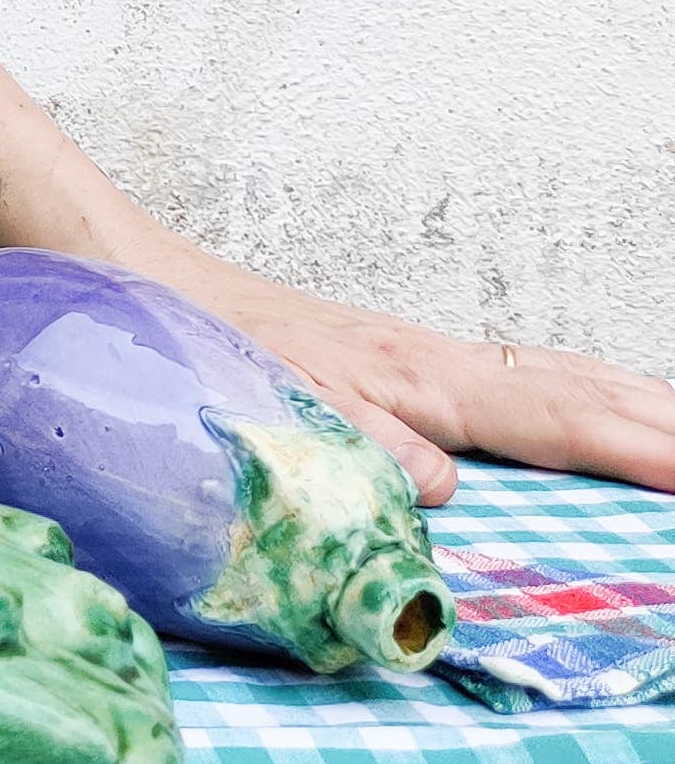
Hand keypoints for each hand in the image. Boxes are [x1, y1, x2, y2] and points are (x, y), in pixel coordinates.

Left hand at [175, 258, 674, 504]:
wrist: (139, 275)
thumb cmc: (204, 344)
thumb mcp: (280, 410)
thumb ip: (364, 450)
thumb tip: (447, 488)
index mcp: (419, 379)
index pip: (555, 419)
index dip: (636, 448)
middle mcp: (433, 363)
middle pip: (575, 390)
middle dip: (659, 421)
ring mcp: (418, 358)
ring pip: (551, 377)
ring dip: (627, 401)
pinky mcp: (392, 362)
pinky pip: (509, 381)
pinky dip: (570, 392)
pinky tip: (578, 404)